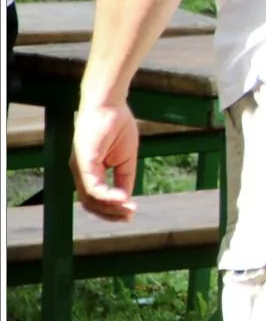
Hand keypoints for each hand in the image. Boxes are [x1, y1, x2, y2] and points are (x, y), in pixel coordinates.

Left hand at [72, 103, 139, 220]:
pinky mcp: (83, 161)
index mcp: (90, 172)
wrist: (110, 103)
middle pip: (91, 204)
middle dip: (111, 214)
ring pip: (89, 199)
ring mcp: (79, 167)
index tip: (131, 213)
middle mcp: (80, 172)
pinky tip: (123, 198)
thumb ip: (124, 177)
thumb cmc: (117, 125)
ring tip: (130, 209)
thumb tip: (125, 198)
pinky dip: (108, 195)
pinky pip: (92, 186)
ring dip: (110, 208)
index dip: (113, 210)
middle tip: (130, 216)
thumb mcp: (126, 158)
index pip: (96, 199)